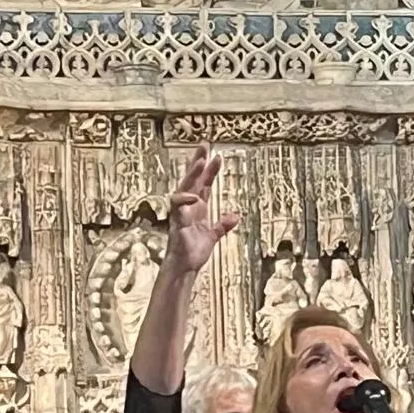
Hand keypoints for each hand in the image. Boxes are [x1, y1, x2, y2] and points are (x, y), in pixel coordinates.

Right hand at [164, 144, 241, 274]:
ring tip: (201, 161)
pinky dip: (185, 199)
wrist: (185, 267)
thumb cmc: (194, 252)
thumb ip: (223, 225)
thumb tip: (236, 215)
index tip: (217, 156)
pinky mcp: (177, 221)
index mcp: (197, 208)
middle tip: (205, 145)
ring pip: (185, 187)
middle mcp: (188, 207)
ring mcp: (181, 212)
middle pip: (193, 179)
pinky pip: (178, 206)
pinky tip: (195, 195)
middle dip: (198, 162)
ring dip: (193, 174)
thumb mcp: (213, 236)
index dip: (210, 170)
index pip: (204, 184)